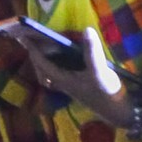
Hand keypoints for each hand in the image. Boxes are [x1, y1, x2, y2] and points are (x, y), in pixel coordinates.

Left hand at [0, 20, 132, 128]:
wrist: (118, 112)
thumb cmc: (106, 92)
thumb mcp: (99, 71)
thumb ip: (92, 51)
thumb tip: (87, 30)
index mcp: (62, 79)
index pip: (41, 62)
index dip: (33, 49)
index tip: (23, 36)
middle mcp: (62, 82)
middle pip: (43, 67)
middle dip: (37, 53)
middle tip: (32, 37)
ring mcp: (70, 84)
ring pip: (51, 70)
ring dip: (47, 57)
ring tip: (45, 43)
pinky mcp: (78, 84)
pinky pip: (62, 70)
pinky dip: (59, 61)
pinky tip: (65, 54)